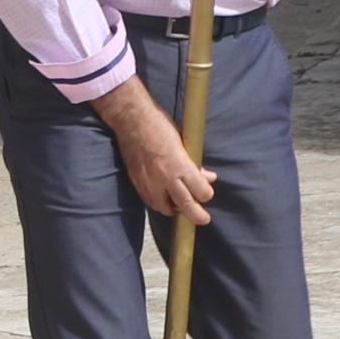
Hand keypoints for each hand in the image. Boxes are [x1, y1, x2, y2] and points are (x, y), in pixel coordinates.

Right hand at [98, 80, 216, 225]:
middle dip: (197, 215)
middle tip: (203, 219)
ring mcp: (149, 181)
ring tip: (180, 207)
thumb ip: (194, 163)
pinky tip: (163, 200)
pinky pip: (149, 201)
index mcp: (180, 165)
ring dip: (174, 210)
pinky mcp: (137, 181)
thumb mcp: (184, 141)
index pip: (200, 191)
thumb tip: (208, 177)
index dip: (206, 194)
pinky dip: (158, 204)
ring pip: (164, 207)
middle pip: (185, 206)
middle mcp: (165, 177)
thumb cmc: (159, 125)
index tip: (207, 192)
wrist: (130, 119)